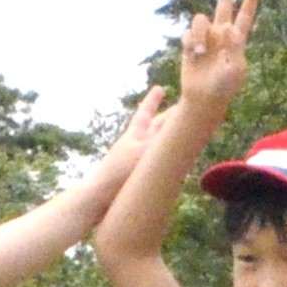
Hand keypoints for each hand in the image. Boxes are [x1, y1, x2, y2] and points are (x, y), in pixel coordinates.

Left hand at [76, 87, 175, 218]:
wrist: (99, 197)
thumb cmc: (120, 172)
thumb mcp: (146, 152)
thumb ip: (166, 141)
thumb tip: (187, 130)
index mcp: (135, 135)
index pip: (146, 112)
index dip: (153, 101)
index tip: (159, 89)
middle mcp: (136, 145)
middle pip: (156, 127)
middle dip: (168, 118)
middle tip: (180, 110)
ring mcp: (136, 161)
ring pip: (157, 145)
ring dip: (170, 140)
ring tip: (180, 137)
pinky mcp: (137, 177)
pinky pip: (157, 164)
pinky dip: (168, 161)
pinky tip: (175, 165)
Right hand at [175, 0, 260, 120]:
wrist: (203, 99)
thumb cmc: (223, 87)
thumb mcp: (235, 68)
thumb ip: (234, 47)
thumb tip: (227, 26)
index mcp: (237, 40)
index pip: (245, 16)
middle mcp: (221, 34)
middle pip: (224, 4)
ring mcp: (206, 38)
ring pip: (200, 20)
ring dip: (200, 34)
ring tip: (201, 52)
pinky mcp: (191, 44)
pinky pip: (188, 34)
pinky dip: (191, 42)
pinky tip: (194, 54)